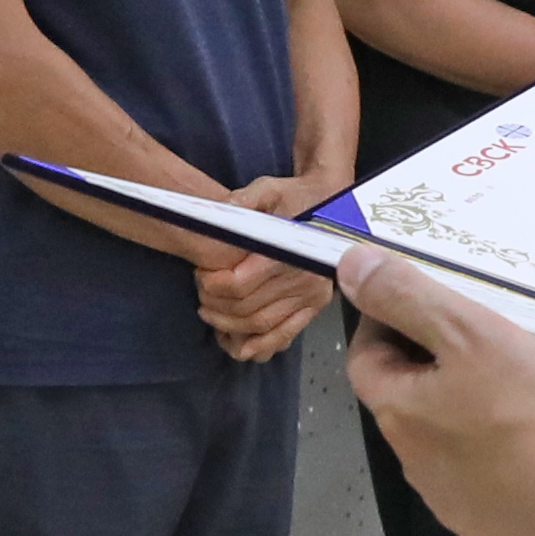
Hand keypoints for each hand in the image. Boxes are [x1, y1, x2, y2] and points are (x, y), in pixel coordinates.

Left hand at [196, 170, 329, 364]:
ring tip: (211, 314)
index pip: (241, 283)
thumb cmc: (297, 197)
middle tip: (201, 294)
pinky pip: (285, 334)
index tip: (200, 275)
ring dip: (230, 325)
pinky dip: (260, 346)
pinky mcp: (315, 306)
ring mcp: (312, 296)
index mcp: (290, 251)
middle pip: (248, 308)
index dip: (213, 285)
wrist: (334, 207)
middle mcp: (305, 278)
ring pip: (262, 325)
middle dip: (217, 305)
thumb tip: (221, 214)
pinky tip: (237, 346)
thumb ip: (244, 200)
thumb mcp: (269, 189)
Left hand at [338, 244, 534, 535]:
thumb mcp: (472, 335)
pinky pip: (483, 476)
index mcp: (398, 412)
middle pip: (407, 396)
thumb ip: (409, 297)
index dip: (388, 321)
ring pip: (446, 437)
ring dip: (467, 407)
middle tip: (483, 333)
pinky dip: (498, 450)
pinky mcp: (490, 525)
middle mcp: (413, 461)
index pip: (366, 356)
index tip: (429, 299)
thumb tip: (350, 266)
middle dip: (434, 362)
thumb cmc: (532, 413)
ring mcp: (451, 500)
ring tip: (518, 381)